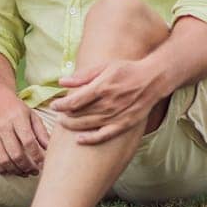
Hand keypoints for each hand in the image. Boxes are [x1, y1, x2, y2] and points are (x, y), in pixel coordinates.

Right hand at [0, 90, 48, 175]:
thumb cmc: (16, 110)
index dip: (37, 156)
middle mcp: (2, 126)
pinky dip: (2, 169)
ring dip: (16, 170)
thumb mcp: (32, 116)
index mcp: (17, 117)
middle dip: (27, 166)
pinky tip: (11, 170)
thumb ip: (42, 133)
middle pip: (15, 154)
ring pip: (3, 160)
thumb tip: (51, 150)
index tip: (44, 164)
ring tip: (25, 172)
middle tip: (35, 171)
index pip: (28, 141)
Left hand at [45, 59, 167, 144]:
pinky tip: (79, 140)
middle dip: (65, 115)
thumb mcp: (104, 67)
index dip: (61, 105)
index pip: (75, 100)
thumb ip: (82, 75)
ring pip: (89, 125)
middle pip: (80, 114)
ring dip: (74, 126)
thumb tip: (61, 81)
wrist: (153, 80)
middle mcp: (109, 103)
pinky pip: (105, 135)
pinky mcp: (125, 124)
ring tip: (64, 124)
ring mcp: (117, 115)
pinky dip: (91, 139)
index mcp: (102, 86)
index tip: (54, 105)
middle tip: (57, 115)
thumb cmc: (126, 70)